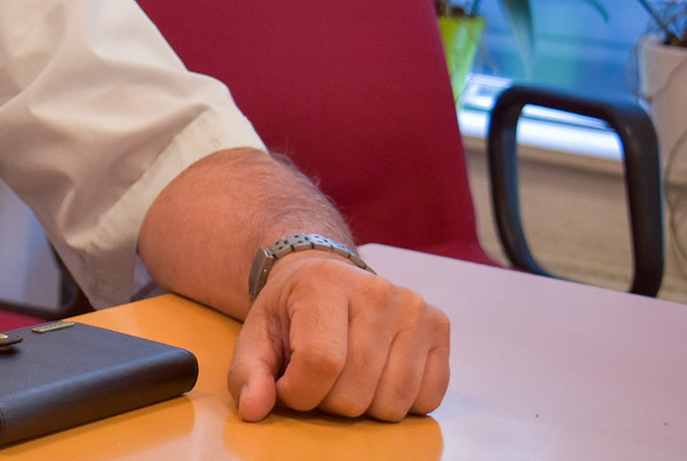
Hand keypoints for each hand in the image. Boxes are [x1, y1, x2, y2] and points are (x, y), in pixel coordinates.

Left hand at [227, 252, 449, 421]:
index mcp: (326, 283)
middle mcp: (378, 291)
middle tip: (318, 377)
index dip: (298, 392)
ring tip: (347, 375)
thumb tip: (253, 408)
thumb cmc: (291, 311)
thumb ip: (248, 372)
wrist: (326, 278)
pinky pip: (427, 399)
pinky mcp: (439, 327)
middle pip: (356, 392)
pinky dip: (399, 402)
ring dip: (363, 405)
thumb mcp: (257, 335)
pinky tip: (379, 375)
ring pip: (392, 403)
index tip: (287, 387)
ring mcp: (415, 308)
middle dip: (327, 401)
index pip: (320, 363)